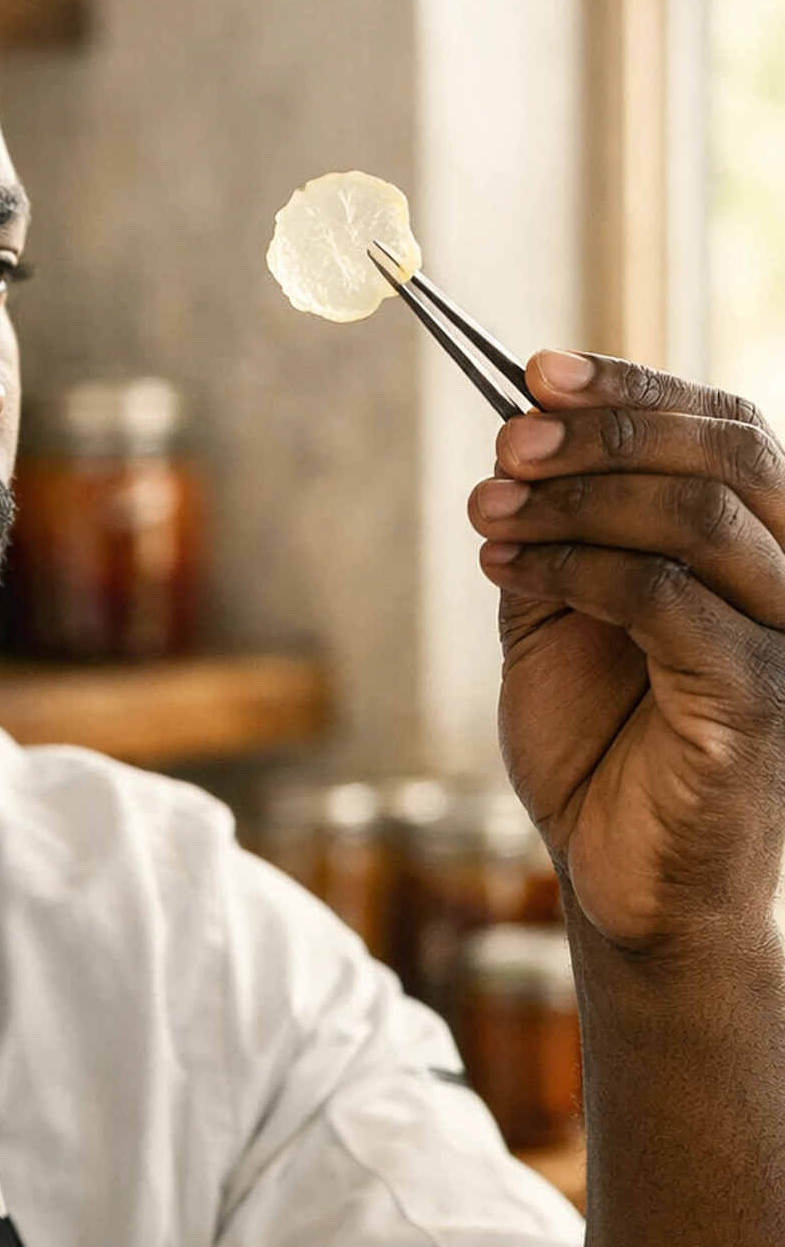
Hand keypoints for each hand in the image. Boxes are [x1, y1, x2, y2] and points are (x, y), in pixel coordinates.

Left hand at [467, 350, 784, 957]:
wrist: (618, 878)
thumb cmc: (601, 744)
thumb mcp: (566, 610)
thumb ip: (563, 525)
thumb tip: (521, 427)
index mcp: (768, 548)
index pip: (730, 430)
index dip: (637, 388)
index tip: (537, 369)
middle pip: (729, 455)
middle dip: (606, 432)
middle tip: (508, 440)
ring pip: (697, 516)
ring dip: (575, 498)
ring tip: (489, 509)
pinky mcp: (758, 699)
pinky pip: (664, 597)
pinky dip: (576, 566)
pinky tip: (509, 567)